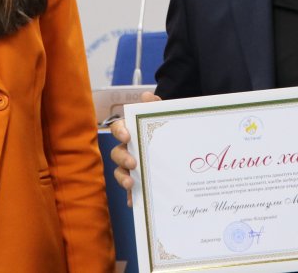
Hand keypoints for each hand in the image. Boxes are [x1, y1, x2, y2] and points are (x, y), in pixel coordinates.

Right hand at [109, 91, 161, 206]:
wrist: (180, 145)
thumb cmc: (166, 130)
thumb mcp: (164, 117)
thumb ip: (156, 106)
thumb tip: (147, 95)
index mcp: (131, 132)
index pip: (118, 128)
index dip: (120, 131)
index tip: (128, 135)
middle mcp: (128, 150)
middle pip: (116, 153)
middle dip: (122, 157)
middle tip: (133, 162)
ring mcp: (131, 168)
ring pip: (120, 173)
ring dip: (123, 178)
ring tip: (131, 183)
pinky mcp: (140, 184)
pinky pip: (131, 193)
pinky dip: (131, 198)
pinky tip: (134, 203)